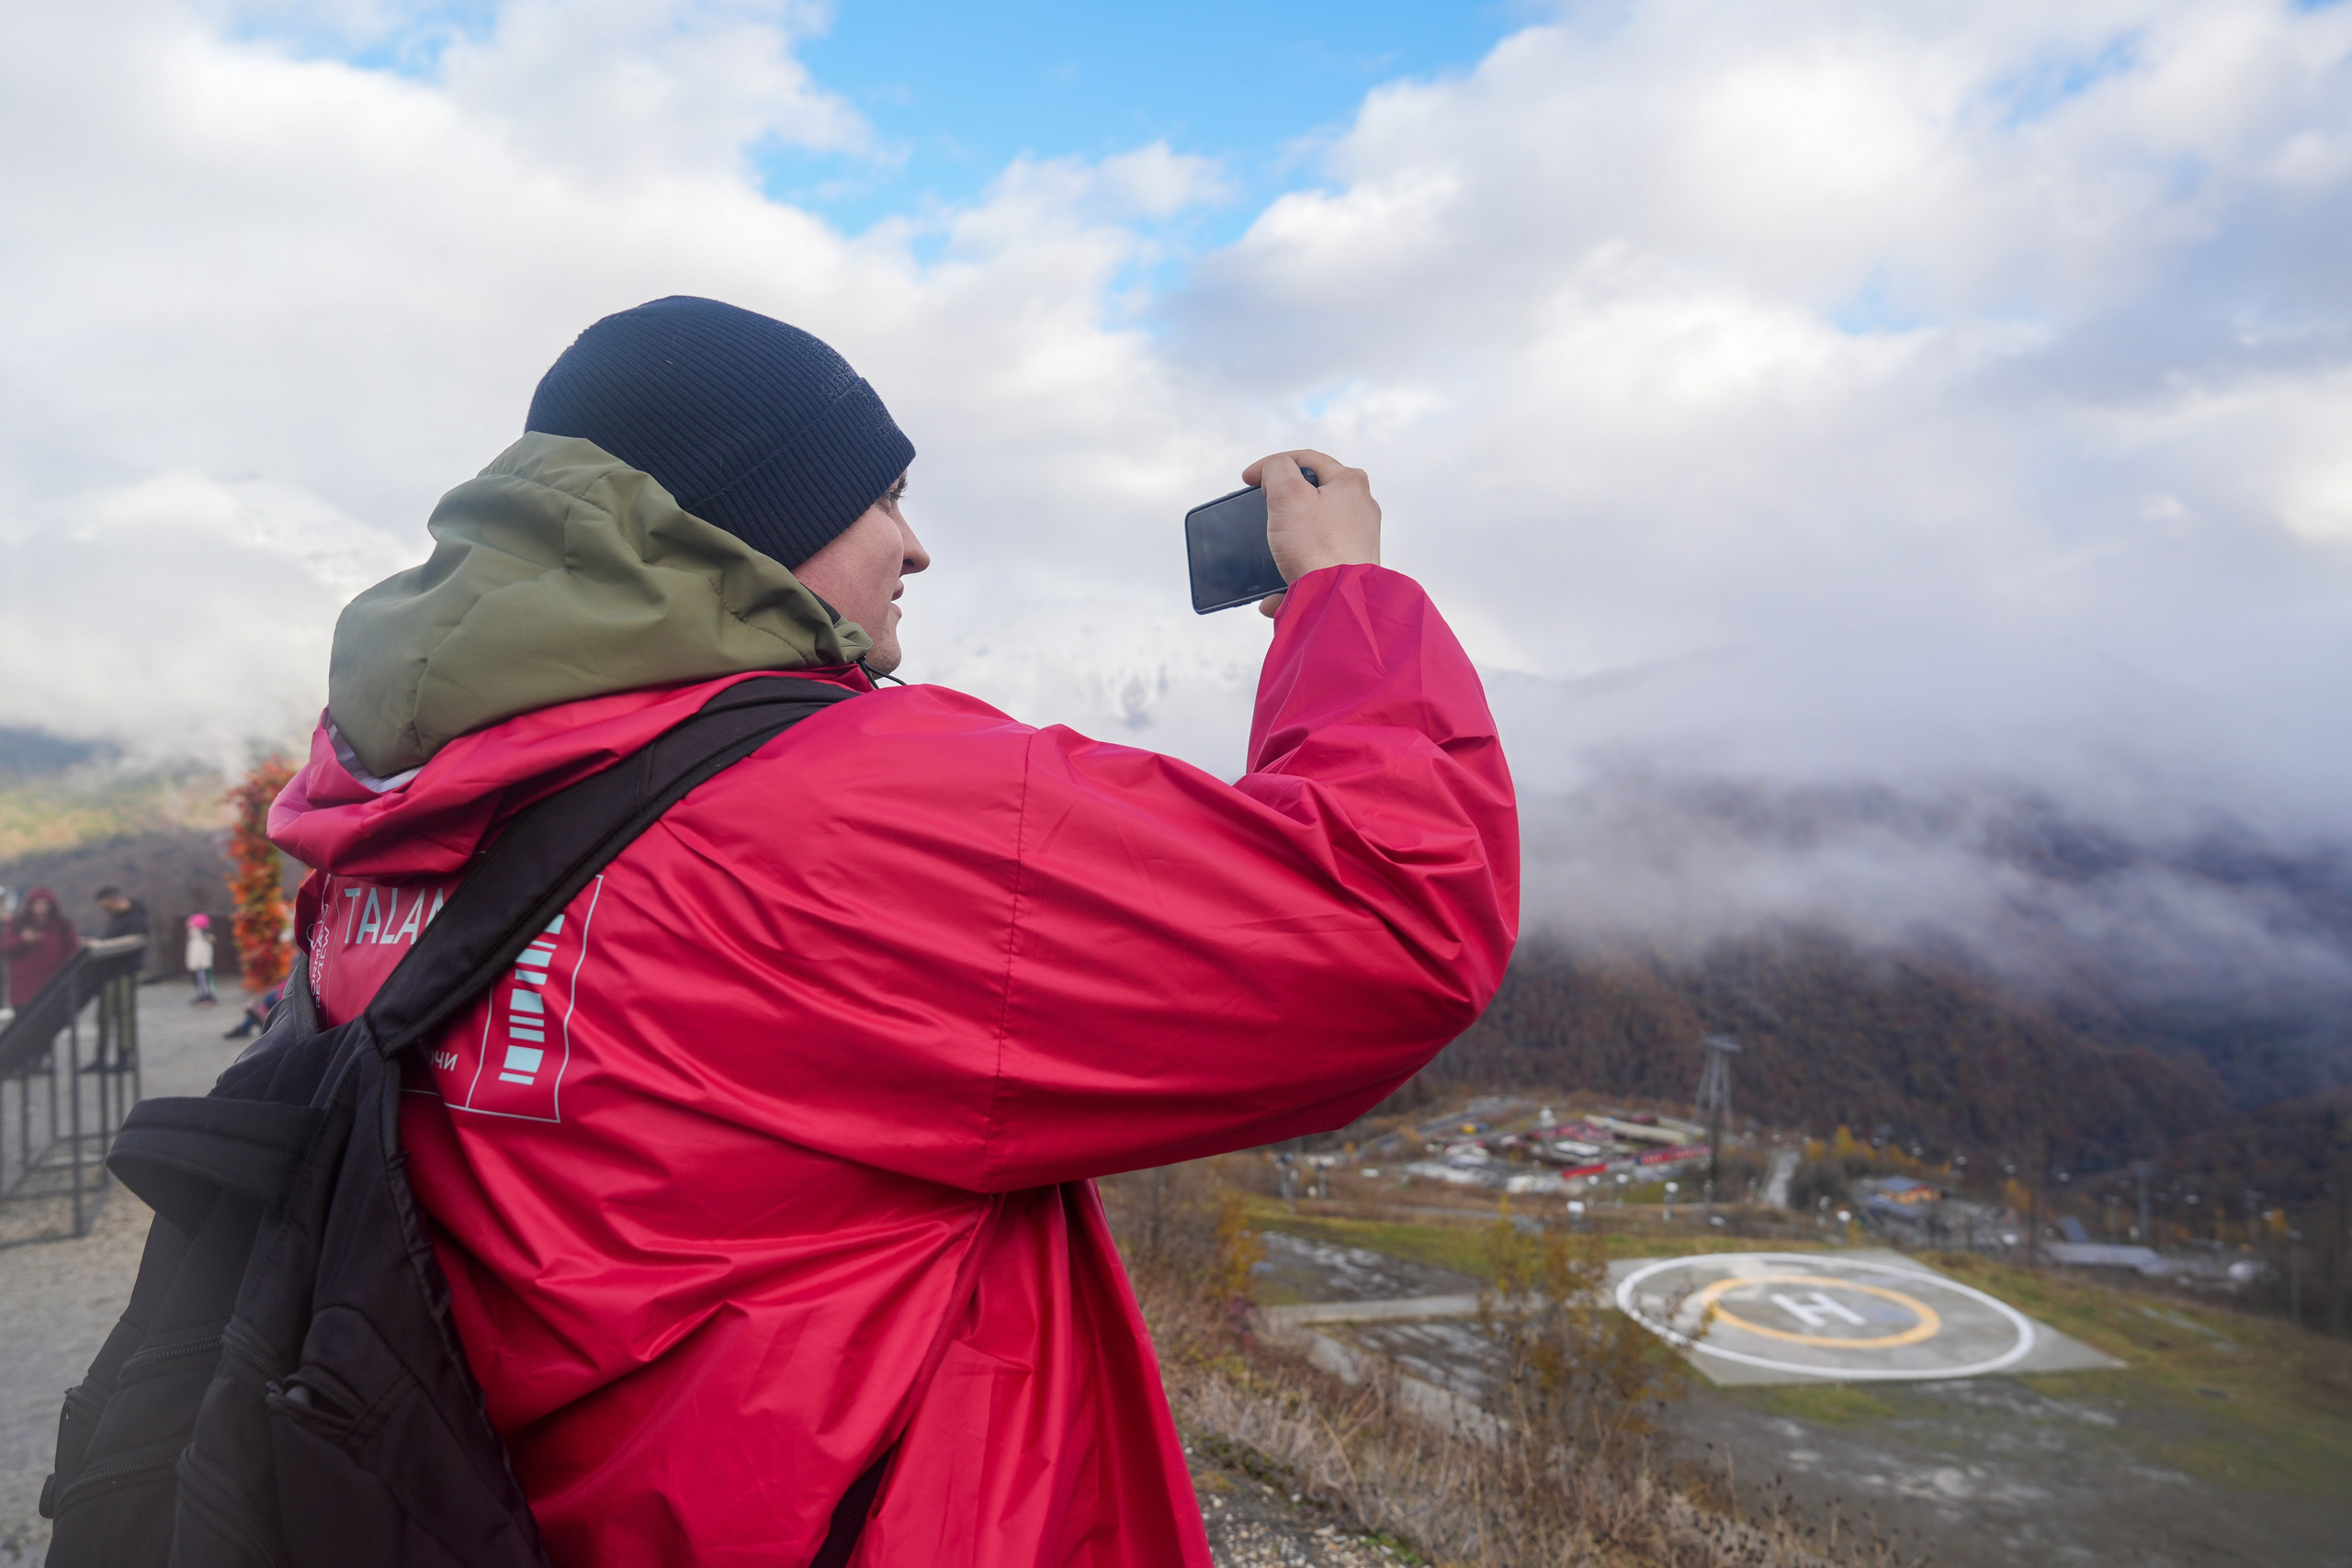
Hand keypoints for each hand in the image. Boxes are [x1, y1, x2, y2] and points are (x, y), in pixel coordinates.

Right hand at [1241, 449, 1380, 617]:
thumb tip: (1276, 471)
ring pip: (1310, 532)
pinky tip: (1275, 590)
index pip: (1306, 459)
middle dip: (1280, 505)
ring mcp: (1358, 539)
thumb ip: (1277, 469)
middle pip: (1310, 495)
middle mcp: (1360, 508)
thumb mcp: (1288, 493)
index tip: (1247, 480)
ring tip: (1269, 554)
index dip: (1271, 465)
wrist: (1337, 600)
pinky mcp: (1350, 567)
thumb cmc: (1316, 546)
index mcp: (1350, 482)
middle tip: (1262, 513)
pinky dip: (1293, 572)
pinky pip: (1314, 562)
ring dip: (1284, 542)